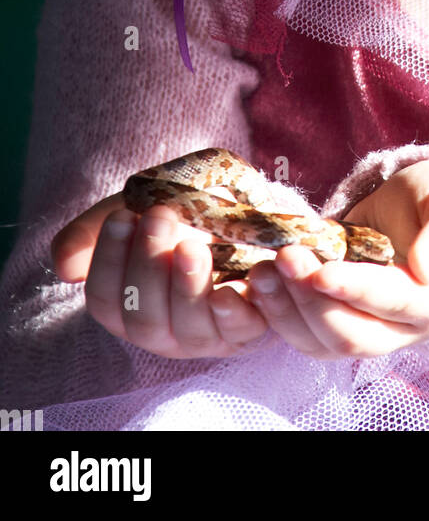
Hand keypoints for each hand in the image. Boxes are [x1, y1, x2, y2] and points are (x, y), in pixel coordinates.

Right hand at [52, 194, 269, 359]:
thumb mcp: (134, 212)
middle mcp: (160, 330)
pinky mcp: (246, 330)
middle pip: (143, 317)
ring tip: (191, 245)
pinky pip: (238, 332)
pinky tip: (228, 289)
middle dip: (148, 265)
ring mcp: (202, 335)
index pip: (104, 299)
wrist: (241, 214)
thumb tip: (63, 265)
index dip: (108, 260)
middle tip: (158, 217)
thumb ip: (93, 232)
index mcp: (126, 306)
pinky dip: (232, 313)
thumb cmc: (179, 217)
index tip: (122, 215)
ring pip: (187, 327)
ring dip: (187, 286)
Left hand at [243, 158, 428, 358]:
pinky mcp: (340, 327)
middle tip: (283, 258)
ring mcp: (371, 334)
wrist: (427, 217)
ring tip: (261, 271)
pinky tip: (257, 285)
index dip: (356, 290)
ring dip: (287, 310)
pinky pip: (305, 336)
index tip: (321, 271)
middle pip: (352, 334)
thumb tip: (427, 269)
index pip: (394, 303)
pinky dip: (277, 314)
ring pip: (323, 342)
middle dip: (311, 300)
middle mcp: (405, 330)